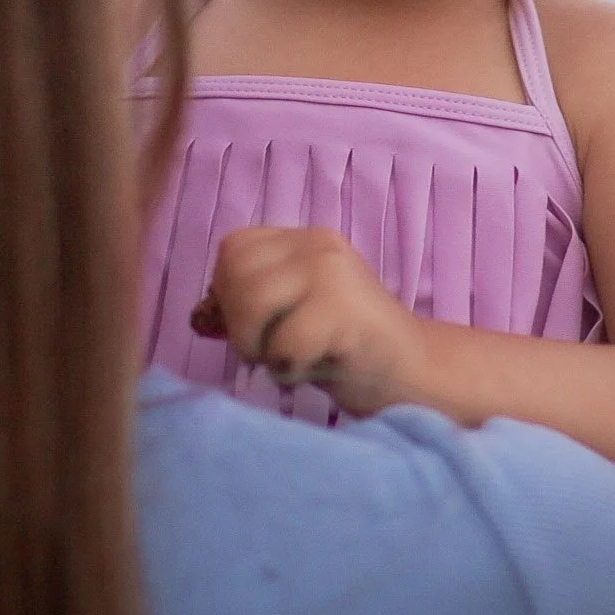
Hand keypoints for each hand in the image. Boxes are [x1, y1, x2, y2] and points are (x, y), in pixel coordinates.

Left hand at [188, 226, 427, 415]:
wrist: (415, 373)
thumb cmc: (346, 351)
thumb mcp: (290, 321)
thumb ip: (247, 310)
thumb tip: (199, 316)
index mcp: (304, 241)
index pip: (233, 249)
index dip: (228, 292)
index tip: (257, 327)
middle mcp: (318, 246)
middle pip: (234, 274)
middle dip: (240, 326)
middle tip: (274, 351)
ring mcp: (334, 274)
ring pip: (251, 303)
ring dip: (260, 347)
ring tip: (292, 360)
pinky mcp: (346, 312)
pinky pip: (284, 344)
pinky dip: (289, 369)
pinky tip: (317, 370)